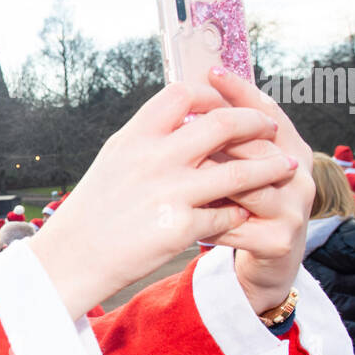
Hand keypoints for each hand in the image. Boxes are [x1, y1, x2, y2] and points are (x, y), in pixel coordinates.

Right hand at [29, 80, 296, 318]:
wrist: (69, 260)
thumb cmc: (90, 212)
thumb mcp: (113, 161)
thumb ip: (147, 138)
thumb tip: (184, 116)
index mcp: (133, 137)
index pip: (183, 94)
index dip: (212, 93)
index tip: (228, 102)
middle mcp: (152, 159)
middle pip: (222, 124)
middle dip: (255, 123)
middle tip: (271, 127)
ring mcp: (168, 193)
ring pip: (238, 172)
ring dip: (268, 168)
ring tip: (285, 167)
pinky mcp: (179, 229)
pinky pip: (226, 216)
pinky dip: (238, 213)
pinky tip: (244, 213)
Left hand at [199, 69, 314, 313]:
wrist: (268, 263)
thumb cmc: (244, 206)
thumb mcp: (240, 168)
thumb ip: (226, 138)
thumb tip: (190, 94)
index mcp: (292, 149)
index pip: (268, 111)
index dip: (241, 91)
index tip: (211, 71)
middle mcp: (300, 175)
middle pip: (259, 145)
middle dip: (221, 134)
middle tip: (183, 124)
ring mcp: (293, 209)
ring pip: (249, 185)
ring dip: (211, 179)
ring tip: (179, 171)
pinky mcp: (278, 241)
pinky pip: (233, 225)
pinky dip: (205, 221)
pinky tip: (181, 217)